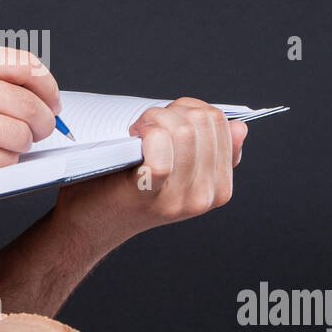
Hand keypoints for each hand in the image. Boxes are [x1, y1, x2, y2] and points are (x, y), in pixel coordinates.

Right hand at [0, 43, 61, 200]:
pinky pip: (3, 161)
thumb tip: (42, 95)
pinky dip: (1, 164)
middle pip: (30, 105)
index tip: (52, 104)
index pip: (26, 66)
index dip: (49, 89)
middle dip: (43, 124)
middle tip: (37, 132)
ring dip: (19, 146)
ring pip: (20, 135)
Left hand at [55, 97, 247, 243]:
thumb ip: (208, 149)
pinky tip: (133, 138)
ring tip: (138, 132)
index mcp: (219, 188)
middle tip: (147, 125)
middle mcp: (205, 196)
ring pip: (184, 131)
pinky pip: (161, 155)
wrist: (93, 222)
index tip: (166, 120)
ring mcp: (180, 199)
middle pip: (203, 122)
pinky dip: (146, 135)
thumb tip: (239, 127)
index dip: (189, 108)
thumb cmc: (129, 187)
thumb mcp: (178, 168)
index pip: (221, 125)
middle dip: (172, 111)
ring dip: (155, 118)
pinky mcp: (152, 196)